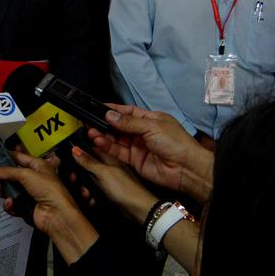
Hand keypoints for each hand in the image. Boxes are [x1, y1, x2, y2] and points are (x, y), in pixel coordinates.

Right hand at [0, 151, 98, 264]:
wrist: (57, 216)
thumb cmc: (51, 191)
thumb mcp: (27, 174)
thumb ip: (7, 171)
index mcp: (38, 166)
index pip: (18, 157)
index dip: (4, 157)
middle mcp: (34, 179)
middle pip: (11, 175)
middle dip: (0, 176)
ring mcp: (30, 194)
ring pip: (9, 190)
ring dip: (2, 190)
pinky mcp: (26, 207)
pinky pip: (12, 204)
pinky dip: (10, 204)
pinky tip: (11, 203)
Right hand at [69, 146, 157, 224]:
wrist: (139, 211)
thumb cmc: (128, 189)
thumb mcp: (104, 172)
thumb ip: (88, 161)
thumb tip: (75, 149)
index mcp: (110, 157)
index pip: (92, 147)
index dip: (81, 148)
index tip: (69, 153)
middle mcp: (109, 167)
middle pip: (89, 164)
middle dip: (78, 171)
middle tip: (72, 176)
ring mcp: (109, 180)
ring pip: (90, 178)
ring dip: (83, 185)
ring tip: (83, 190)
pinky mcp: (109, 192)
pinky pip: (94, 190)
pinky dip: (90, 194)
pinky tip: (90, 198)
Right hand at [87, 103, 211, 201]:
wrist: (186, 168)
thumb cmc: (175, 142)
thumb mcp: (152, 126)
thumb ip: (128, 122)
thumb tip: (109, 115)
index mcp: (149, 119)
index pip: (127, 112)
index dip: (113, 110)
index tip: (98, 107)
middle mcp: (142, 132)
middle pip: (119, 126)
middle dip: (104, 123)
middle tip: (89, 121)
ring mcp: (137, 146)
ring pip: (115, 139)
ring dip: (103, 135)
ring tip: (90, 131)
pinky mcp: (134, 160)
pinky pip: (117, 152)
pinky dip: (106, 147)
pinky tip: (98, 141)